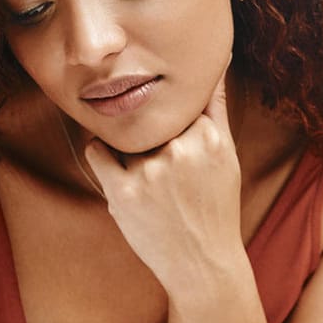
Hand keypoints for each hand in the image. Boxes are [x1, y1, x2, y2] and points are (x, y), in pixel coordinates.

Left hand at [83, 67, 241, 281]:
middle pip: (146, 115)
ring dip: (124, 144)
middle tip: (157, 158)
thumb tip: (219, 58)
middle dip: (146, 129)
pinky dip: (102, 156)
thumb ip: (216, 105)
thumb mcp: (226, 154)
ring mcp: (151, 171)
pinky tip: (119, 172)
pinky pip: (97, 153)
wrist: (203, 264)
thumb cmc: (215, 207)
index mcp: (208, 137)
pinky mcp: (124, 192)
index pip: (173, 100)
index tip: (165, 124)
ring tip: (145, 173)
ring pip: (121, 132)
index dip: (165, 112)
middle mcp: (180, 149)